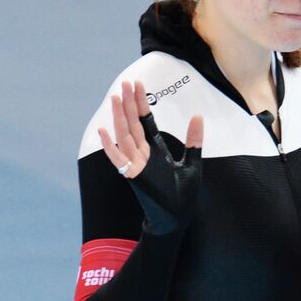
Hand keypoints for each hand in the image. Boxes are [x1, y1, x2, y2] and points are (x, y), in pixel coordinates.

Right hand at [98, 79, 203, 234]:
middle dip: (129, 103)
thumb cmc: (182, 195)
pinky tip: (103, 131)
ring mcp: (135, 164)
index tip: (137, 85)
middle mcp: (143, 154)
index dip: (141, 103)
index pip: (145, 120)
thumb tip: (197, 115)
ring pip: (124, 136)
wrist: (177, 218)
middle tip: (124, 82)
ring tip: (115, 98)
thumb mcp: (192, 162)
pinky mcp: (132, 176)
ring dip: (119, 117)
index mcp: (155, 149)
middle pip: (133, 124)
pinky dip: (109, 146)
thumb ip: (193, 140)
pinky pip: (118, 159)